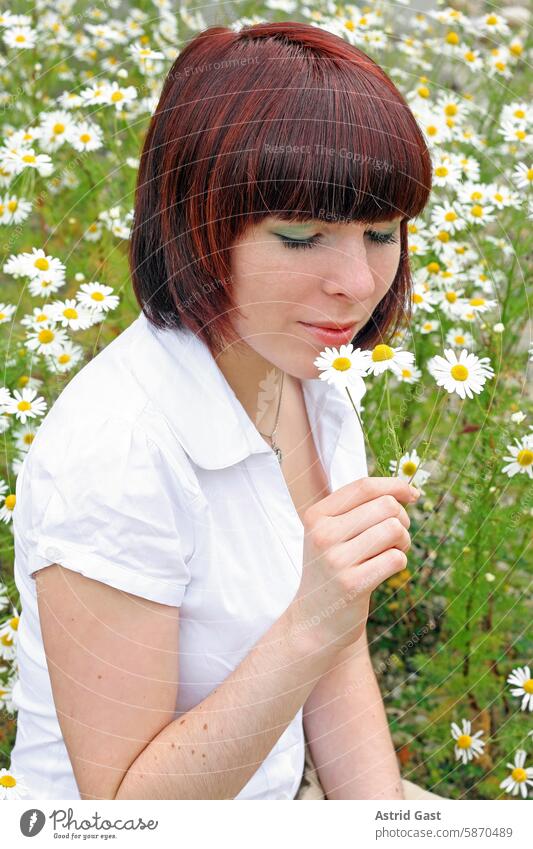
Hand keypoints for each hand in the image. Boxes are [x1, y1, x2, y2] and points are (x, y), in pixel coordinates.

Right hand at [289, 477, 419, 655]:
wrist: (314, 620)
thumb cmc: (332, 570)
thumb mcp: (331, 533)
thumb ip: (360, 508)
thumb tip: (408, 491)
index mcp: (316, 515)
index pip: (364, 486)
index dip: (395, 485)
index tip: (413, 495)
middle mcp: (323, 534)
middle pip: (385, 506)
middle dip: (402, 519)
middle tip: (396, 537)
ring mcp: (336, 560)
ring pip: (394, 529)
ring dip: (403, 541)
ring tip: (392, 552)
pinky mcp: (353, 584)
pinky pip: (396, 559)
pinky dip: (400, 562)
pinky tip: (385, 570)